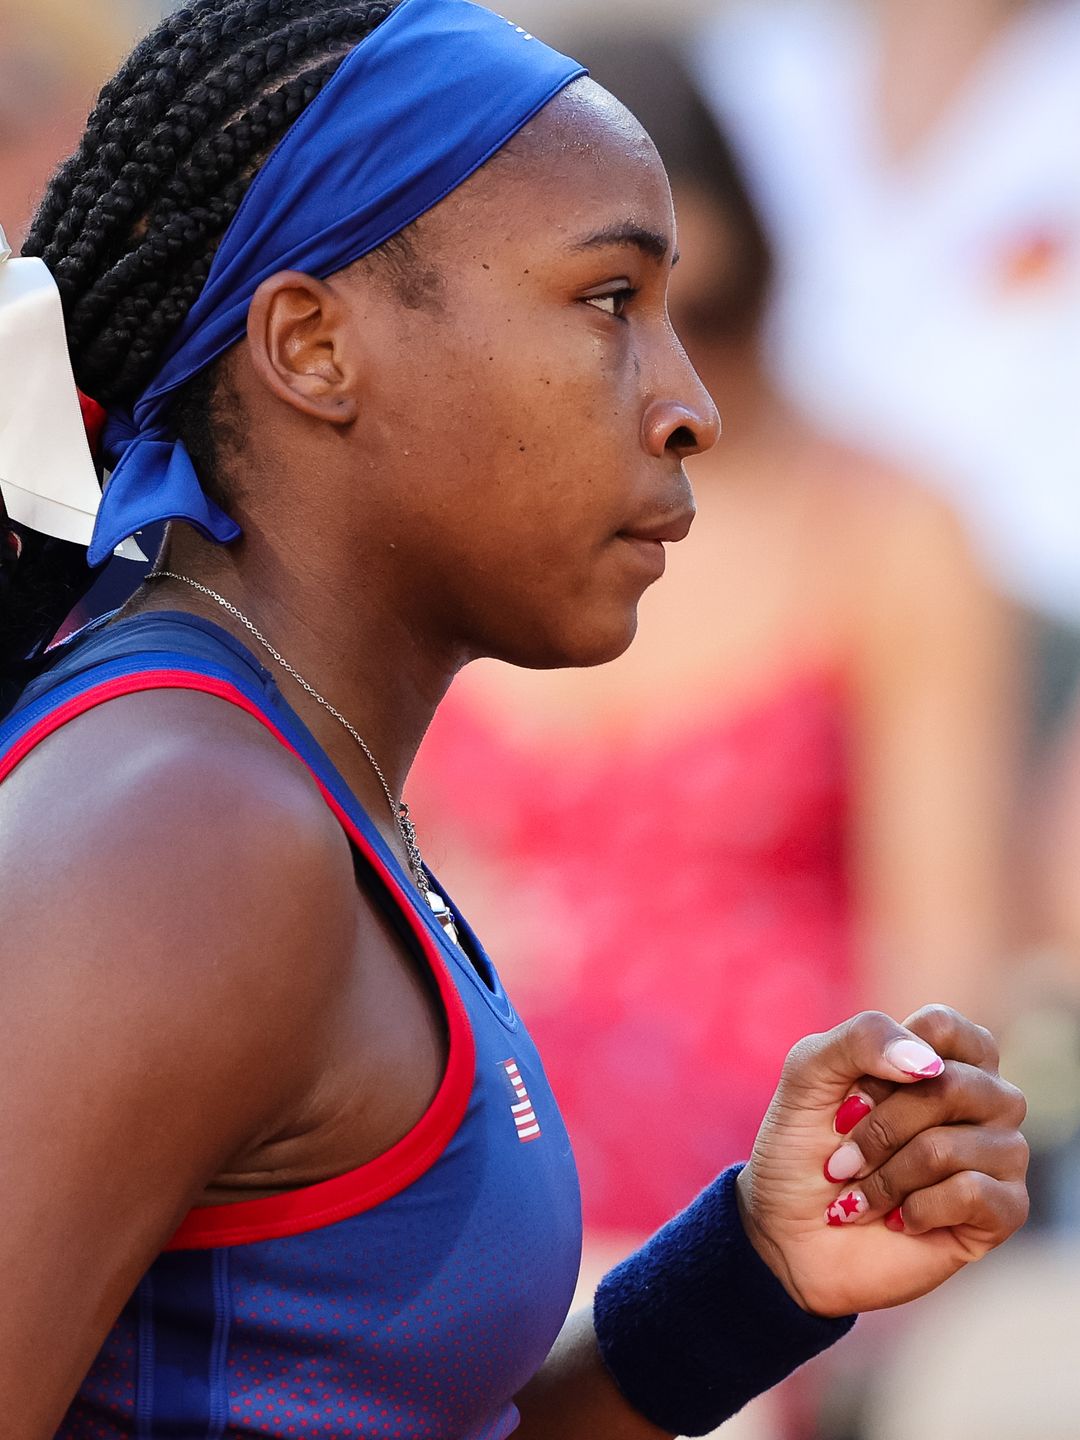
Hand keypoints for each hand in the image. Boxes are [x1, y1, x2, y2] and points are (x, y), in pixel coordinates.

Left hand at [736, 1006, 1028, 1317]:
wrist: (788, 1237)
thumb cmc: (803, 1148)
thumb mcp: (809, 1074)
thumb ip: (862, 1039)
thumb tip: (928, 1064)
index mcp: (943, 1055)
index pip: (944, 1026)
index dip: (886, 1061)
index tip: (848, 1098)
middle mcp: (984, 1098)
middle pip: (952, 1085)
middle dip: (880, 1127)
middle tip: (841, 1160)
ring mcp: (1000, 1153)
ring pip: (955, 1145)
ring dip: (888, 1176)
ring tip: (863, 1196)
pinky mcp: (1004, 1211)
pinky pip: (973, 1194)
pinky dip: (916, 1209)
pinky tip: (900, 1221)